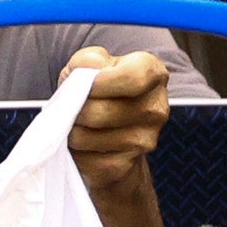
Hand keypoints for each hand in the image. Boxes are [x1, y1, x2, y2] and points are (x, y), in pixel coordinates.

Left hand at [67, 48, 169, 203]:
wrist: (108, 132)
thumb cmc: (99, 91)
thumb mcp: (91, 65)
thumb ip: (88, 61)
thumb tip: (85, 71)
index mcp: (153, 74)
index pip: (132, 78)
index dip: (99, 83)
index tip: (82, 85)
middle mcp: (157, 108)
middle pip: (102, 111)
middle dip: (74, 109)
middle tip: (69, 107)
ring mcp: (145, 140)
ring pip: (87, 137)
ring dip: (71, 131)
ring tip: (76, 124)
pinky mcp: (126, 165)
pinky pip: (86, 159)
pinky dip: (75, 151)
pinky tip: (83, 143)